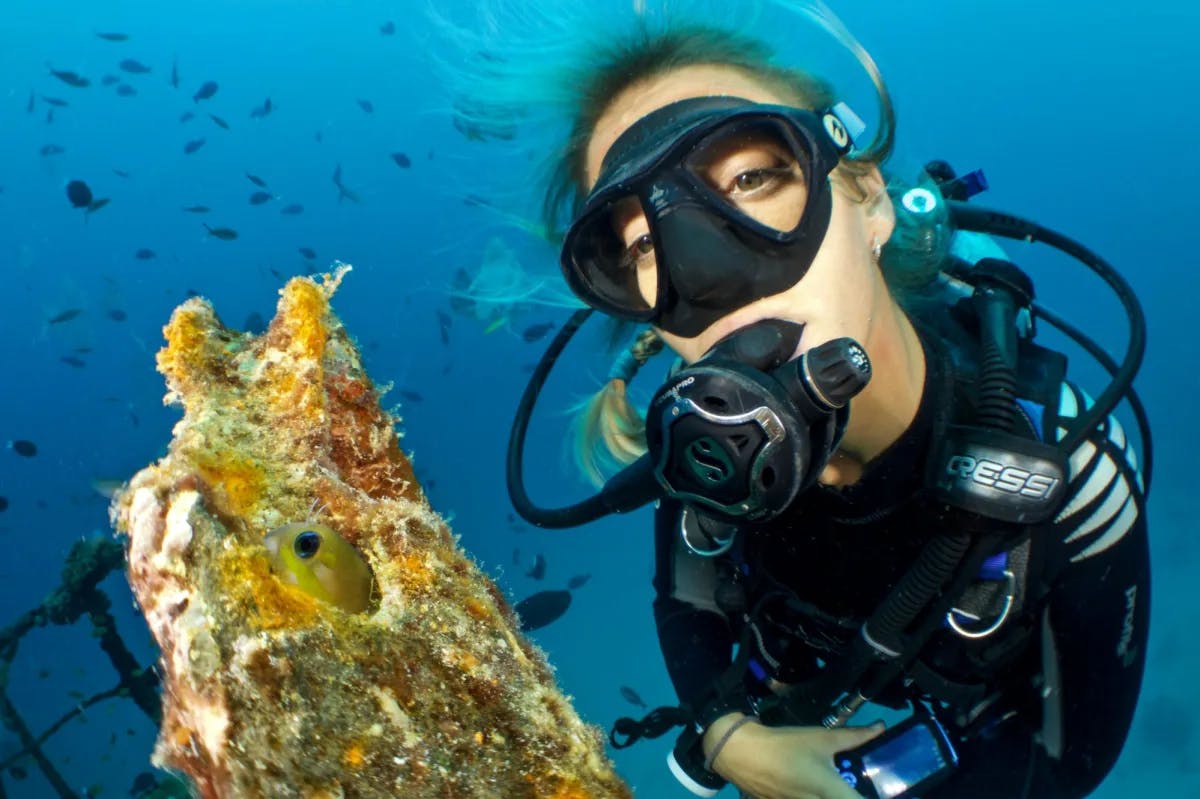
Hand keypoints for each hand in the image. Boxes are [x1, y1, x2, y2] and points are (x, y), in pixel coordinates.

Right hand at [704, 713, 884, 798]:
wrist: (740, 754)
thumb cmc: (785, 745)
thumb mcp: (821, 737)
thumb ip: (854, 736)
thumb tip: (879, 728)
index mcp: (831, 792)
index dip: (877, 797)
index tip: (889, 787)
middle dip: (852, 793)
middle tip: (860, 784)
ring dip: (835, 795)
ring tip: (837, 784)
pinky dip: (815, 796)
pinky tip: (813, 787)